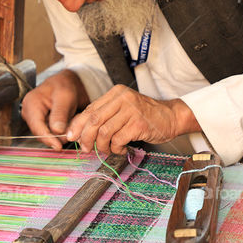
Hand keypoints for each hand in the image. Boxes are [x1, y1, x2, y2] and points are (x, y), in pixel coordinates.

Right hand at [20, 69, 89, 149]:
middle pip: (41, 133)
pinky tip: (69, 125)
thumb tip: (57, 131)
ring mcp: (34, 119)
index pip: (37, 127)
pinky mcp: (41, 123)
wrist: (67, 84)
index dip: (48, 139)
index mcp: (31, 104)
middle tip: (72, 134)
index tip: (59, 146)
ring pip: (47, 134)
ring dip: (60, 134)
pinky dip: (61, 132)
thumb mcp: (65, 97)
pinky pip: (50, 133)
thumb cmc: (65, 87)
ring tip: (72, 125)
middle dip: (56, 136)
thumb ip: (60, 114)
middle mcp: (29, 113)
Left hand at [65, 85, 199, 153]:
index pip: (90, 109)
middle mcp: (122, 99)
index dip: (78, 125)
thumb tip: (79, 131)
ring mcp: (131, 110)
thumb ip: (104, 116)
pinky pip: (118, 140)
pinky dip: (116, 148)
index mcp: (115, 93)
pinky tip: (121, 148)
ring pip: (104, 132)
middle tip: (86, 148)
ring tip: (108, 149)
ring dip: (102, 145)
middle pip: (94, 120)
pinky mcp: (138, 124)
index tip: (71, 137)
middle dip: (86, 137)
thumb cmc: (144, 116)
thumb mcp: (122, 109)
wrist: (171, 116)